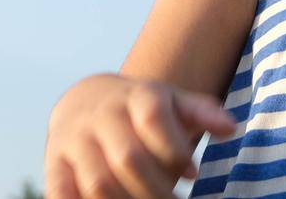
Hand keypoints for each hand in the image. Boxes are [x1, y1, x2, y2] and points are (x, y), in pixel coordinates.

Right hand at [44, 73, 237, 198]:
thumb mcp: (171, 101)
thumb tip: (231, 127)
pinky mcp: (54, 164)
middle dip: (156, 190)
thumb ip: (201, 112)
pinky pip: (63, 193)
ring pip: (99, 183)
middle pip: (128, 158)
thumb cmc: (142, 109)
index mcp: (134, 96)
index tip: (194, 174)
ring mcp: (74, 140)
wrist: (86, 100)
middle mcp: (101, 115)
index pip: (153, 117)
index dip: (174, 149)